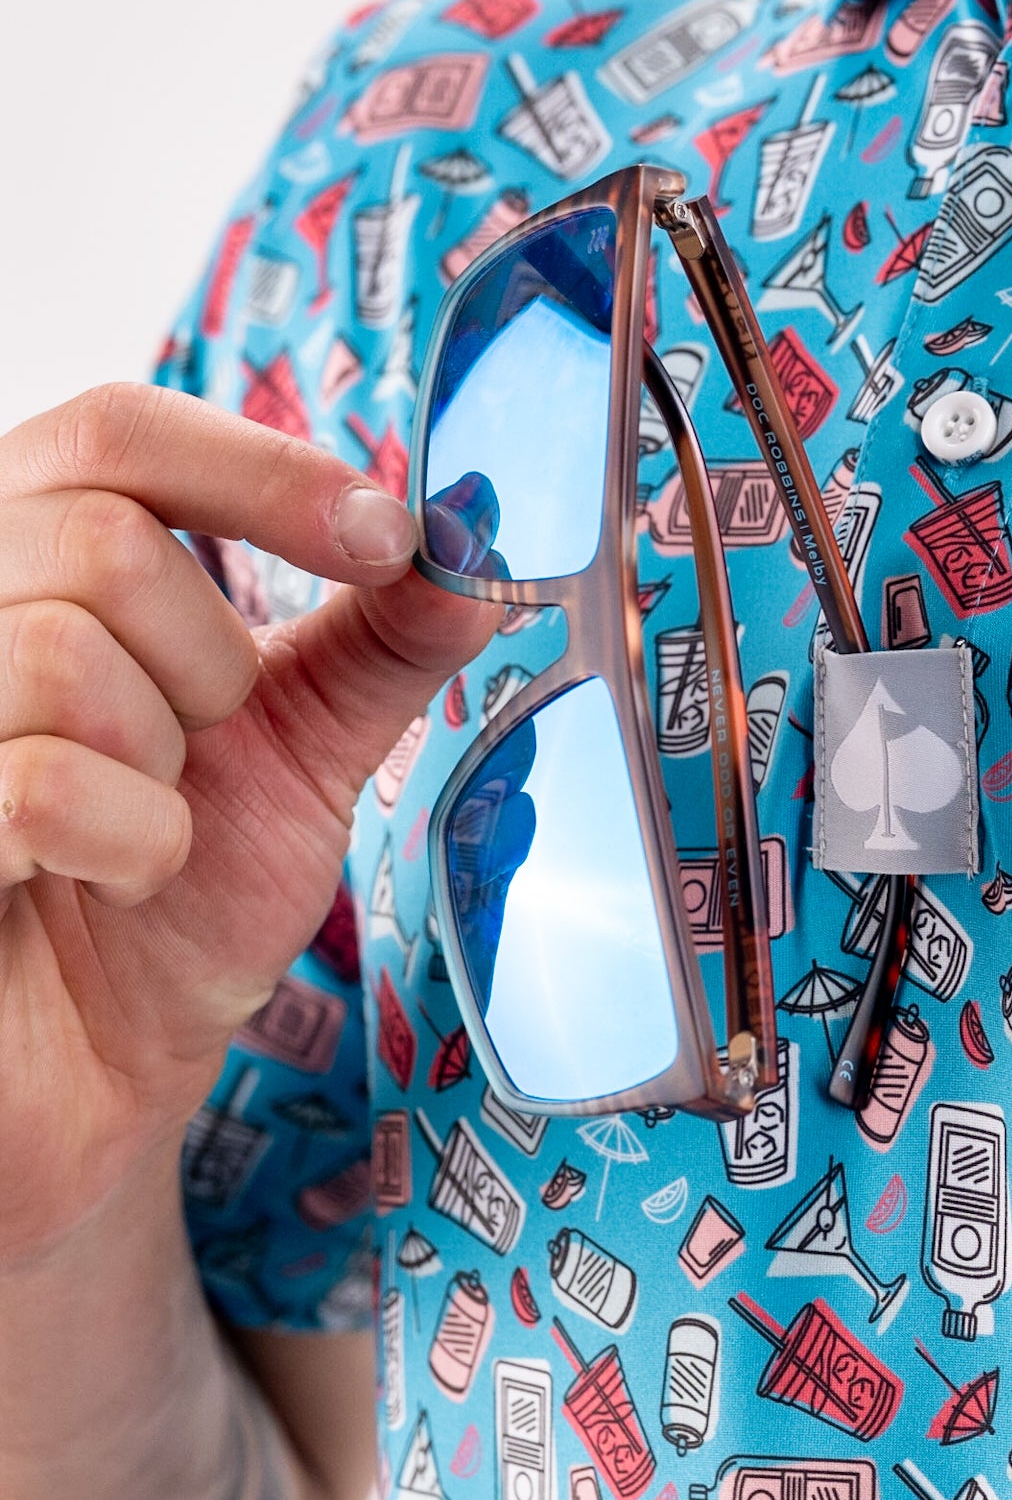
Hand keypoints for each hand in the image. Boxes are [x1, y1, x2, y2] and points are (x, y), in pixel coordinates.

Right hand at [0, 384, 498, 1261]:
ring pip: (64, 652)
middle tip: (202, 749)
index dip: (263, 469)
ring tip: (147, 823)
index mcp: (33, 555)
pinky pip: (42, 781)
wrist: (104, 1069)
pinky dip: (130, 844)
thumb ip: (381, 633)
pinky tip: (114, 881)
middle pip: (101, 532)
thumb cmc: (180, 900)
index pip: (117, 430)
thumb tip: (480, 529)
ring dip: (164, 763)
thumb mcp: (303, 741)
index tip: (385, 537)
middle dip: (209, 662)